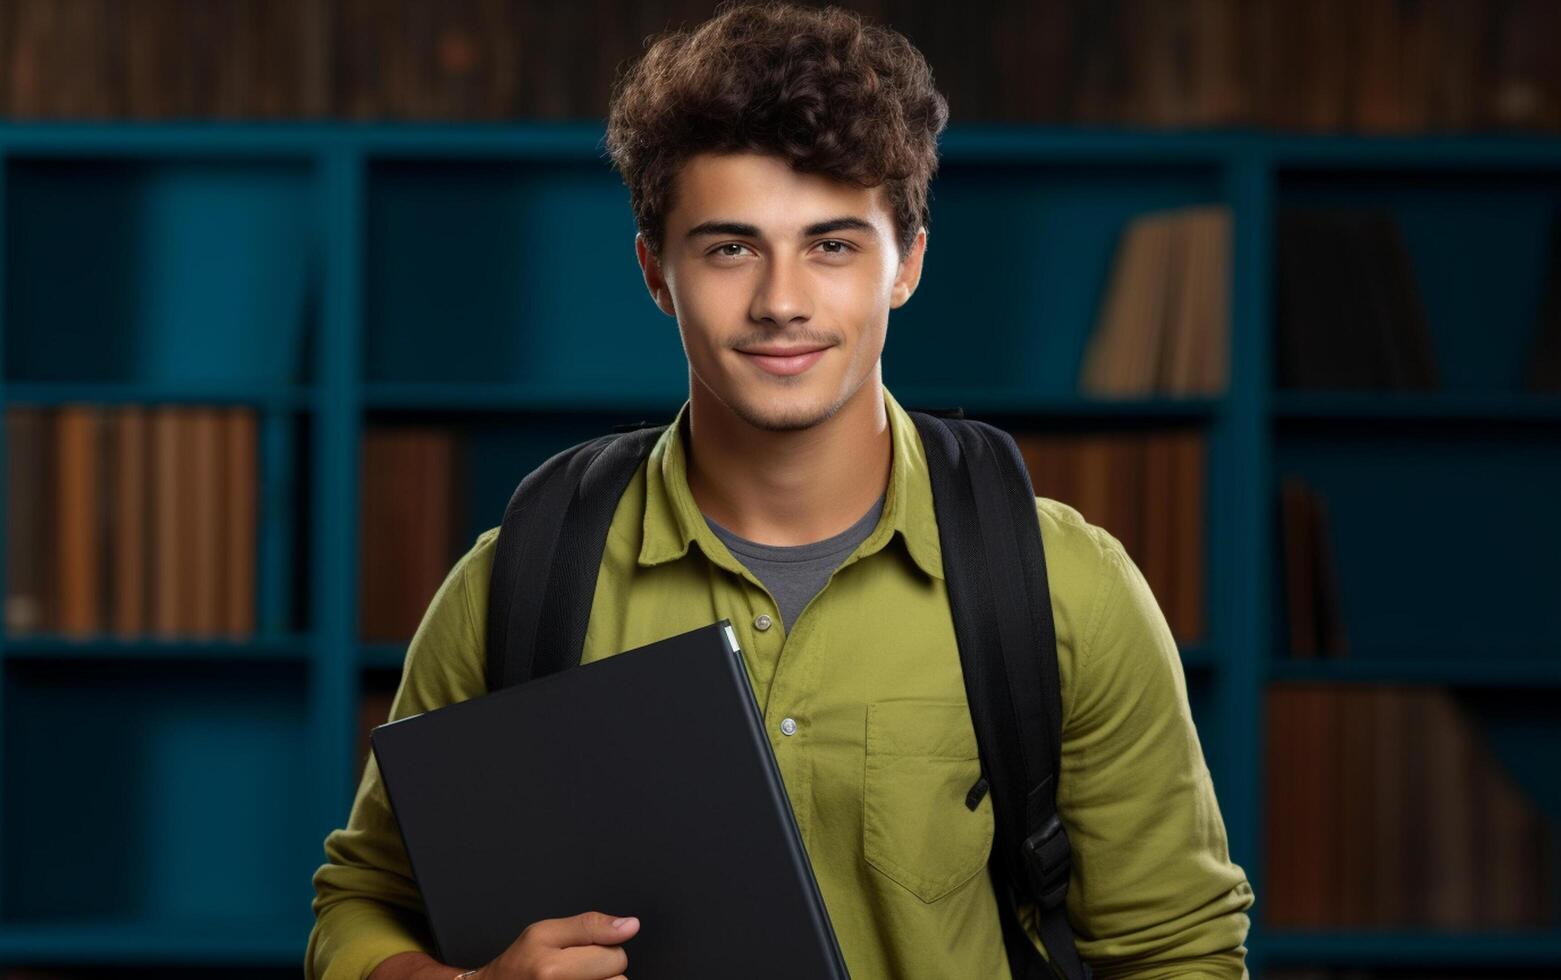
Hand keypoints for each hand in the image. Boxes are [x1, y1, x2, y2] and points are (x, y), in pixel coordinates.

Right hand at [472, 910, 639, 978]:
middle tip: (576, 967)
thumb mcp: (546, 932)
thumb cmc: (521, 963)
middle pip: (619, 978)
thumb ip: (590, 925)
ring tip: (577, 979)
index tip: (584, 951)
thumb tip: (631, 925)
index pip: (615, 956)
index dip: (603, 948)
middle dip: (604, 969)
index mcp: (552, 969)